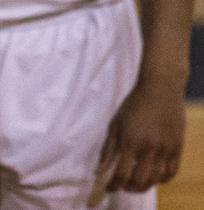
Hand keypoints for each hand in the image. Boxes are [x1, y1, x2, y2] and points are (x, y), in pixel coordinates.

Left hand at [98, 72, 184, 191]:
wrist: (160, 89)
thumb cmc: (134, 104)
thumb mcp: (116, 124)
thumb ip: (108, 149)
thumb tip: (99, 170)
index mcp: (131, 142)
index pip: (121, 173)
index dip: (114, 185)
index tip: (108, 188)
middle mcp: (150, 148)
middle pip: (140, 181)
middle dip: (128, 188)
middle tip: (122, 186)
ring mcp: (166, 149)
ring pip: (156, 180)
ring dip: (145, 185)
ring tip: (136, 182)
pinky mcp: (178, 148)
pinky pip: (172, 173)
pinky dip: (162, 180)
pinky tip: (153, 177)